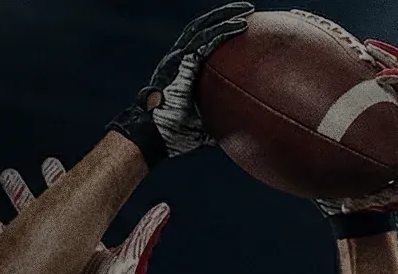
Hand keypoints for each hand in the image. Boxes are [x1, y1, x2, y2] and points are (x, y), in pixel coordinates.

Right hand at [0, 159, 171, 273]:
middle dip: (19, 195)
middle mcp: (58, 255)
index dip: (56, 183)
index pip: (65, 205)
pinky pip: (2, 270)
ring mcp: (41, 272)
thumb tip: (164, 208)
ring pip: (11, 240)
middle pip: (32, 216)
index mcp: (79, 243)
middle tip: (6, 175)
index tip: (48, 162)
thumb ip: (144, 234)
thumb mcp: (129, 262)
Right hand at [107, 2, 253, 165]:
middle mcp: (176, 60)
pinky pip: (206, 41)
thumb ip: (217, 122)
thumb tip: (238, 130)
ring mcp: (177, 60)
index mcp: (179, 71)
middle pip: (201, 29)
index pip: (198, 42)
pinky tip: (241, 26)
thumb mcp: (201, 126)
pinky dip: (223, 31)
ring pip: (203, 29)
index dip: (215, 30)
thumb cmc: (172, 135)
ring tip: (247, 10)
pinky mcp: (181, 64)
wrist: (150, 137)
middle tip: (246, 9)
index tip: (236, 23)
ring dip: (225, 17)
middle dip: (222, 16)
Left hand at [313, 41, 397, 218]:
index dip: (363, 94)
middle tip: (351, 53)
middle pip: (392, 84)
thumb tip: (340, 206)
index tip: (338, 89)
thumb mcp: (396, 195)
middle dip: (374, 66)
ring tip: (368, 47)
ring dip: (389, 58)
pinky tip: (383, 75)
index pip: (380, 106)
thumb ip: (370, 198)